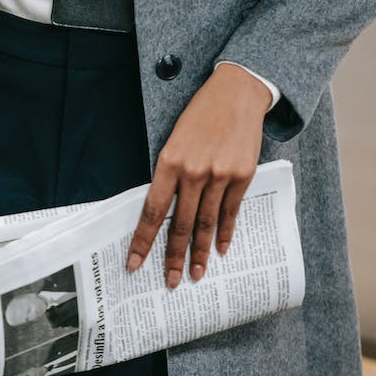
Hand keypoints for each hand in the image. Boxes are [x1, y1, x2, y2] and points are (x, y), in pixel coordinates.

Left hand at [125, 62, 269, 287]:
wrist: (236, 93)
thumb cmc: (200, 116)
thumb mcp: (174, 140)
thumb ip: (170, 175)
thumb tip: (163, 211)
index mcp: (169, 162)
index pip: (152, 211)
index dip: (142, 241)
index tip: (134, 264)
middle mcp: (193, 172)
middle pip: (179, 224)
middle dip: (173, 257)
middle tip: (170, 282)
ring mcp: (219, 175)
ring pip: (206, 223)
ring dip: (199, 253)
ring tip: (194, 275)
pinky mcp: (242, 175)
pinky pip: (230, 212)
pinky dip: (225, 233)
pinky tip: (220, 250)